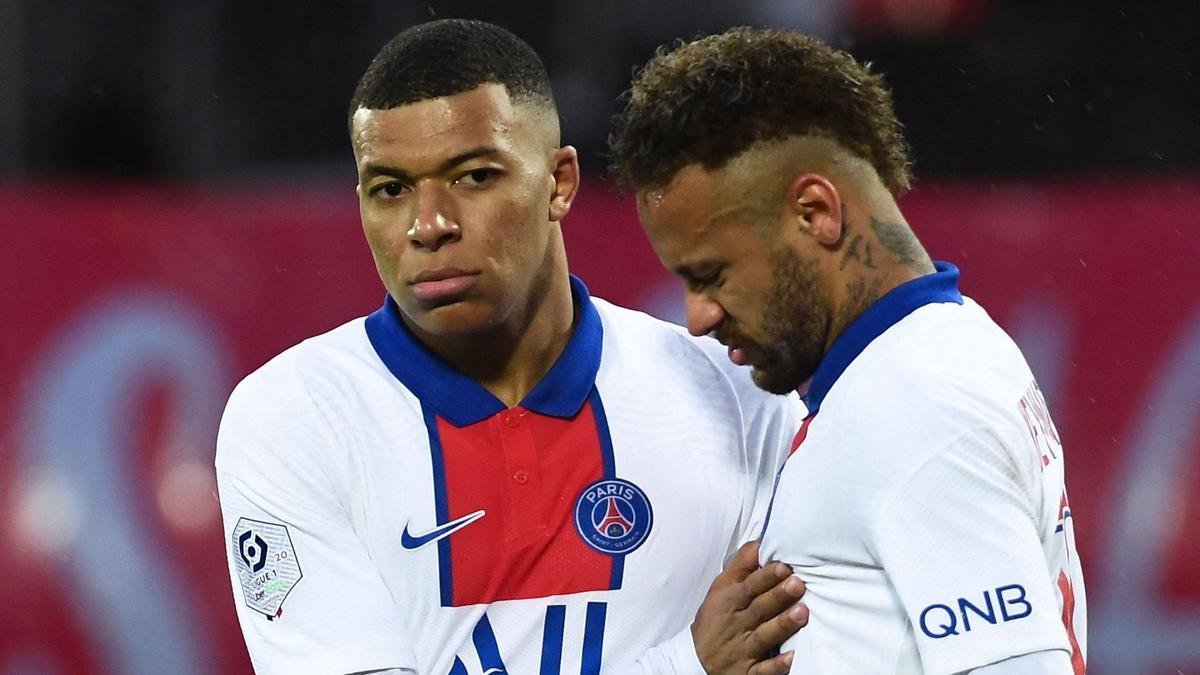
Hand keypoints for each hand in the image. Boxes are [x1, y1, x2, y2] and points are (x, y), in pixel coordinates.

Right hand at [691, 541, 807, 674]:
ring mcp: (743, 649)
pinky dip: (776, 665)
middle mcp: (737, 624)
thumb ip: (742, 565)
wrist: (695, 659)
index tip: (783, 566)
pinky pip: (762, 670)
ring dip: (782, 625)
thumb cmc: (715, 617)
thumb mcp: (721, 588)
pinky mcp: (747, 671)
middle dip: (778, 596)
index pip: (749, 587)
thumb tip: (761, 542)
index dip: (765, 577)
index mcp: (730, 601)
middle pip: (759, 609)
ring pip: (764, 637)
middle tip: (798, 584)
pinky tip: (792, 658)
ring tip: (802, 613)